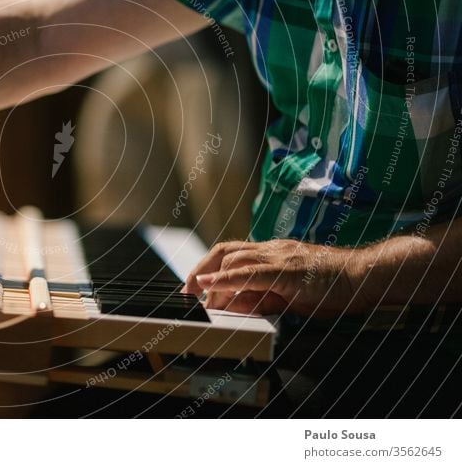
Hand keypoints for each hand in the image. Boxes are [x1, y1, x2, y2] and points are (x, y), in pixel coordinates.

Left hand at [183, 239, 371, 316]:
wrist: (366, 277)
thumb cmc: (333, 287)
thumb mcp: (290, 293)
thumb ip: (263, 296)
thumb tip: (234, 306)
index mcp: (273, 252)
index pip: (231, 252)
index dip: (209, 267)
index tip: (194, 287)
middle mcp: (273, 249)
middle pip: (225, 251)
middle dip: (201, 271)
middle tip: (188, 293)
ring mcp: (281, 257)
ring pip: (234, 259)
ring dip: (211, 278)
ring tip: (197, 296)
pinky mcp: (290, 271)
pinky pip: (252, 273)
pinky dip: (227, 279)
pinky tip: (211, 286)